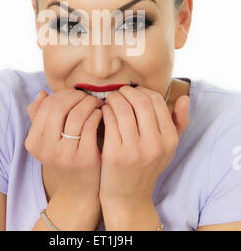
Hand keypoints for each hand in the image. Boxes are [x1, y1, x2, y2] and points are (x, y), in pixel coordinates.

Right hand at [24, 88, 103, 198]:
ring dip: (90, 103)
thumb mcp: (48, 140)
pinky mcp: (84, 159)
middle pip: (60, 107)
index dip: (63, 95)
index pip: (47, 105)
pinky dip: (97, 115)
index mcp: (34, 141)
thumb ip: (41, 116)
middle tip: (89, 97)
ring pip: (77, 115)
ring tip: (97, 103)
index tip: (76, 94)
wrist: (78, 190)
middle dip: (77, 97)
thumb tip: (42, 93)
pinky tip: (101, 114)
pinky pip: (91, 126)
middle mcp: (46, 149)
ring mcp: (65, 155)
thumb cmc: (64, 157)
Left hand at [99, 85, 188, 205]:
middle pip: (139, 102)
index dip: (142, 91)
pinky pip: (109, 120)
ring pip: (122, 109)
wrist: (128, 198)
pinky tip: (104, 112)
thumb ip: (179, 123)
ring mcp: (134, 150)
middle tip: (118, 92)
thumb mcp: (168, 148)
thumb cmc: (147, 167)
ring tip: (110, 100)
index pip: (156, 101)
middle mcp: (155, 145)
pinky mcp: (115, 154)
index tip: (132, 92)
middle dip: (126, 92)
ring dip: (114, 99)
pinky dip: (105, 110)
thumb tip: (184, 98)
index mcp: (169, 140)